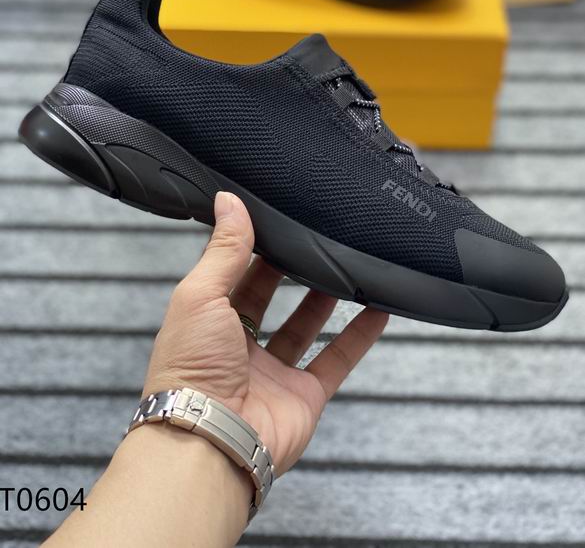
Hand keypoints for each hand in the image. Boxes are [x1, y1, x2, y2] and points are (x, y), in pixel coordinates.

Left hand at [143, 191, 387, 473]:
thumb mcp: (200, 295)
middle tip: (313, 234)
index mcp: (206, 320)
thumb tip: (228, 200)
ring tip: (346, 262)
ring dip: (325, 296)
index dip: (252, 246)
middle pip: (269, 297)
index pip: (233, 273)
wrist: (209, 442)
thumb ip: (223, 249)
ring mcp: (273, 371)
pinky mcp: (304, 395)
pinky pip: (337, 360)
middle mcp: (238, 345)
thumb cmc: (190, 369)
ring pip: (305, 326)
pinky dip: (359, 336)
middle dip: (289, 267)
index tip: (275, 216)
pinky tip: (378, 308)